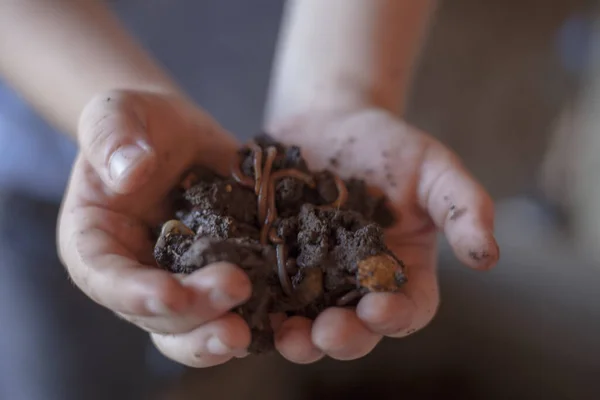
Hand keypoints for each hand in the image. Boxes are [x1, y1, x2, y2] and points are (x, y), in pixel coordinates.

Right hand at [58, 90, 253, 366]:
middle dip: (196, 312)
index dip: (135, 294)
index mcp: (97, 243)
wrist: (174, 133)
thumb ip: (111, 137)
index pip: (107, 279)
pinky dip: (259, 317)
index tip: (170, 294)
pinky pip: (236, 307)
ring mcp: (180, 281)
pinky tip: (284, 315)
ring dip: (222, 334)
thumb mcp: (115, 112)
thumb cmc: (134, 122)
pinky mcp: (218, 276)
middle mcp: (136, 275)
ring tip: (256, 329)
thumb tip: (131, 171)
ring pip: (195, 327)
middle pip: (158, 314)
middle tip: (236, 290)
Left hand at [267, 108, 498, 362]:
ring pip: (306, 321)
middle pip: (355, 328)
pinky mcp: (274, 263)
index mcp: (401, 271)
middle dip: (342, 337)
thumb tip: (489, 257)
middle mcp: (356, 285)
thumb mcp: (434, 169)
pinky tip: (245, 304)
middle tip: (325, 334)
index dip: (396, 317)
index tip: (379, 310)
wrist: (330, 121)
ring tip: (284, 334)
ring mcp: (312, 277)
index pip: (408, 309)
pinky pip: (265, 292)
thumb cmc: (390, 146)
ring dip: (296, 336)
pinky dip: (256, 304)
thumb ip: (464, 208)